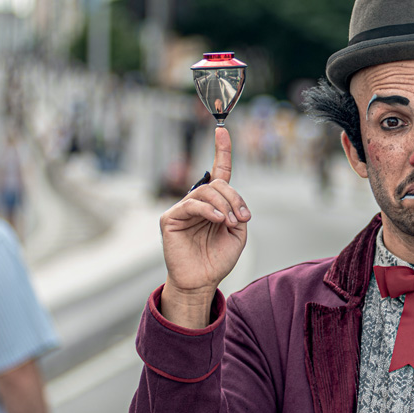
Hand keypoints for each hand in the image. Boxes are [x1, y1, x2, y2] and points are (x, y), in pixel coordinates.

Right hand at [160, 127, 251, 325]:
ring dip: (224, 204)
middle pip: (218, 183)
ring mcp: (183, 209)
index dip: (221, 151)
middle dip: (235, 198)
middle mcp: (198, 202)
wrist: (201, 281)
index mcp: (215, 203)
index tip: (222, 130)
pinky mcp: (171, 218)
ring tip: (229, 222)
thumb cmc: (218, 259)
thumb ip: (237, 212)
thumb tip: (230, 201)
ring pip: (206, 191)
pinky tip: (218, 219)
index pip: (219, 172)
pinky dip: (208, 209)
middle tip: (243, 218)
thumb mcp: (238, 234)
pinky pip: (192, 204)